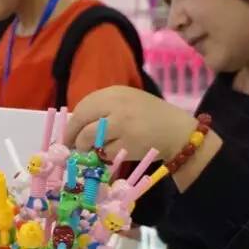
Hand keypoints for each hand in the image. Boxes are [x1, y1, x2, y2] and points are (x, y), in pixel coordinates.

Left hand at [65, 86, 196, 163]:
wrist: (179, 132)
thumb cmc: (152, 119)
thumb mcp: (129, 103)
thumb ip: (105, 108)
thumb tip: (76, 125)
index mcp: (116, 92)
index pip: (84, 104)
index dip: (73, 121)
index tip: (69, 132)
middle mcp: (117, 104)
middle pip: (81, 118)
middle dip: (71, 135)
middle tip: (70, 146)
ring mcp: (122, 123)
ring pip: (88, 136)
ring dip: (83, 147)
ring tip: (87, 152)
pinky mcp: (128, 142)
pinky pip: (103, 152)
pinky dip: (101, 156)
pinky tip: (107, 156)